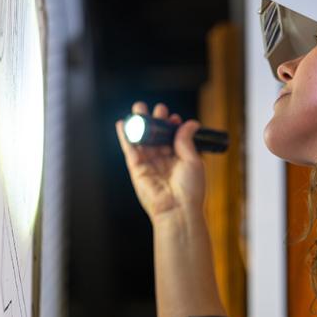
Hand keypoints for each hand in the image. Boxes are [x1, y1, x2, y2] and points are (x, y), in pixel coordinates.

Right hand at [115, 101, 205, 221]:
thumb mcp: (193, 160)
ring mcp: (149, 165)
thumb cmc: (190, 190)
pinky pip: (129, 150)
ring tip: (139, 107)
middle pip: (156, 137)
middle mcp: (163, 162)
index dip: (172, 126)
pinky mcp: (137, 170)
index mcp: (178, 160)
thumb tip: (190, 123)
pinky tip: (123, 123)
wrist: (178, 209)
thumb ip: (187, 140)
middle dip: (155, 121)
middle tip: (156, 108)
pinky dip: (125, 137)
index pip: (172, 138)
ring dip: (140, 124)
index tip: (174, 118)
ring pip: (142, 141)